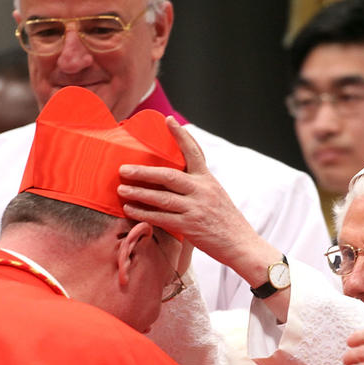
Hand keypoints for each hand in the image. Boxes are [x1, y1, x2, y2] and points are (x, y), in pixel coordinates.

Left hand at [118, 118, 267, 266]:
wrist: (242, 244)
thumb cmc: (226, 221)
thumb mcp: (216, 196)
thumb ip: (197, 186)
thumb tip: (173, 179)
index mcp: (208, 180)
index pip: (194, 152)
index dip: (181, 135)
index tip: (168, 120)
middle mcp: (202, 190)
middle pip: (168, 175)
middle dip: (143, 172)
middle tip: (123, 169)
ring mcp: (196, 208)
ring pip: (162, 197)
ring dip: (139, 192)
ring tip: (122, 189)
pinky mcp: (191, 226)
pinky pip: (162, 218)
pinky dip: (143, 213)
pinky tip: (130, 210)